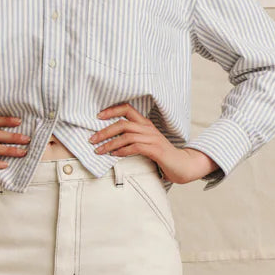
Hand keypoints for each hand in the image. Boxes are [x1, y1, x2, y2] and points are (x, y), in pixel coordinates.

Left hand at [89, 102, 217, 183]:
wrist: (182, 165)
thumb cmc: (162, 155)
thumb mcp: (146, 143)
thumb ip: (132, 139)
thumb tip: (111, 141)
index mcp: (145, 123)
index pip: (127, 108)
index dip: (111, 110)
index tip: (97, 117)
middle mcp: (148, 128)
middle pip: (122, 123)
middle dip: (104, 131)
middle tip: (91, 140)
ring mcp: (152, 138)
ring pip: (126, 135)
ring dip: (109, 143)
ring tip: (99, 151)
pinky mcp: (155, 150)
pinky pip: (135, 147)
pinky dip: (122, 151)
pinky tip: (114, 155)